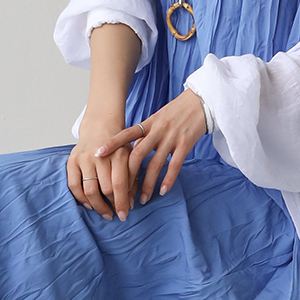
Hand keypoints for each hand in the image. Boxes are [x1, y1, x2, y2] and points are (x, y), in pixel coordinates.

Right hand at [66, 114, 138, 221]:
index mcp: (118, 154)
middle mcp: (100, 156)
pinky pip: (74, 185)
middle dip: (111, 206)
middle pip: (105, 189)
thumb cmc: (118, 147)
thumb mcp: (131, 159)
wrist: (100, 127)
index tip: (124, 215)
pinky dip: (81, 198)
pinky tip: (90, 204)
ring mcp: (84, 158)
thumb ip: (132, 181)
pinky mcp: (72, 160)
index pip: (119, 184)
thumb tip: (130, 205)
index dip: (122, 202)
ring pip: (89, 190)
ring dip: (98, 206)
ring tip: (105, 212)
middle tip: (116, 213)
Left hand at [95, 88, 206, 206]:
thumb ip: (146, 133)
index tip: (97, 154)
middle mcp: (157, 130)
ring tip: (142, 198)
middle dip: (129, 175)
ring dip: (147, 184)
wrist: (202, 101)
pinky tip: (163, 191)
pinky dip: (168, 179)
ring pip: (155, 164)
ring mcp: (171, 138)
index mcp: (149, 123)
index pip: (126, 134)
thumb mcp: (158, 118)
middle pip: (137, 154)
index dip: (111, 144)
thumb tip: (132, 149)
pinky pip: (175, 165)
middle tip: (122, 192)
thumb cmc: (178, 111)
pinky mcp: (186, 144)